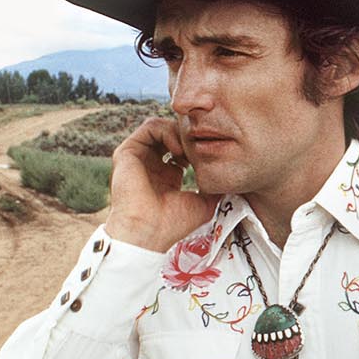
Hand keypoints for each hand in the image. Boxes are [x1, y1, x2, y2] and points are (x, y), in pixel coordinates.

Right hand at [103, 117, 215, 250]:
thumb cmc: (172, 224)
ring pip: (161, 127)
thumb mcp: (203, 204)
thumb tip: (232, 181)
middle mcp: (151, 165)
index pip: (182, 149)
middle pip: (172, 135)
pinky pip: (149, 126)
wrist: (149, 232)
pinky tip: (177, 148)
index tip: (209, 155)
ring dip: (178, 132)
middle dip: (189, 137)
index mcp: (166, 176)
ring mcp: (138, 158)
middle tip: (200, 148)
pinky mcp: (127, 152)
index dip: (197, 147)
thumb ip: (214, 189)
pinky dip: (166, 130)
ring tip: (188, 150)